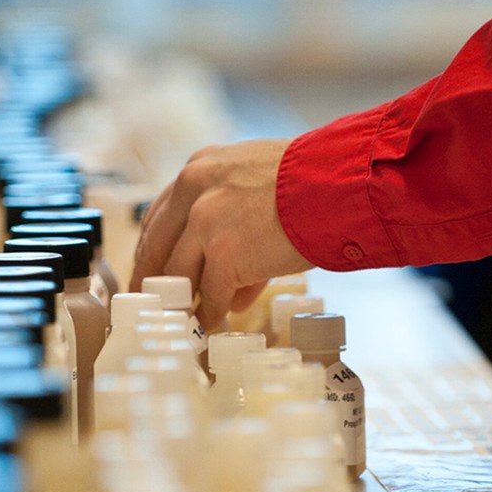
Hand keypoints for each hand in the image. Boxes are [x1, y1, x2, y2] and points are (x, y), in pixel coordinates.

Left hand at [129, 139, 311, 328]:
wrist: (339, 185)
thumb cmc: (312, 182)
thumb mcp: (260, 186)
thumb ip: (235, 223)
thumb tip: (227, 285)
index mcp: (200, 169)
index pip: (161, 215)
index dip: (154, 247)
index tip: (152, 268)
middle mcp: (194, 191)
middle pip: (157, 245)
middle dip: (153, 279)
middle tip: (156, 301)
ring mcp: (206, 223)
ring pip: (180, 273)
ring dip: (182, 300)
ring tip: (185, 317)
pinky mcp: (224, 255)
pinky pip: (210, 294)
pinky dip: (211, 312)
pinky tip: (214, 322)